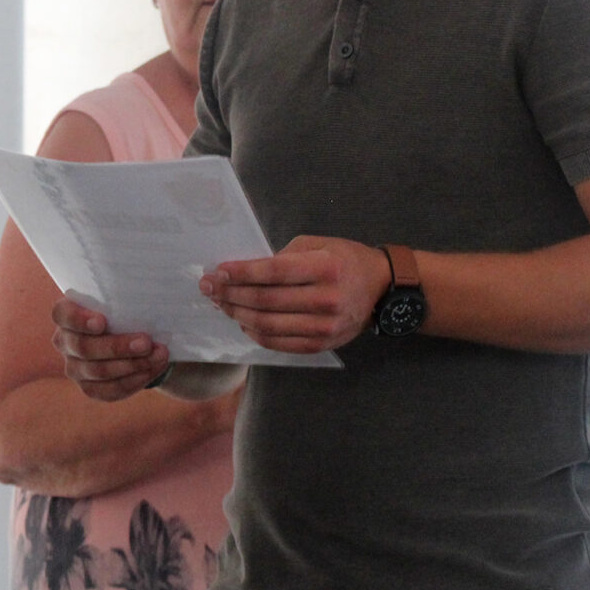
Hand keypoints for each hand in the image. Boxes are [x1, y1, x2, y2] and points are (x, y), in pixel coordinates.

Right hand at [50, 297, 168, 401]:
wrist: (130, 337)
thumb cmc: (124, 311)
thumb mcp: (122, 299)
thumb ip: (125, 295)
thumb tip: (156, 288)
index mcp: (67, 313)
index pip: (62, 315)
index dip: (79, 319)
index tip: (102, 321)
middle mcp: (65, 341)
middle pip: (84, 347)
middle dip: (118, 347)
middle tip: (146, 342)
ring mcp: (74, 367)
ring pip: (98, 371)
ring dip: (132, 364)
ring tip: (159, 354)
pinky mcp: (89, 388)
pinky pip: (109, 390)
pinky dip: (134, 380)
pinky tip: (152, 368)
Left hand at [202, 235, 390, 352]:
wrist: (381, 288)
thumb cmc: (344, 259)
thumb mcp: (317, 245)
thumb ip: (282, 257)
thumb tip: (243, 272)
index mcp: (325, 268)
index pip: (273, 273)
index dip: (241, 273)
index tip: (217, 271)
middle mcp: (326, 300)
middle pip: (265, 301)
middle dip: (230, 294)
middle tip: (208, 287)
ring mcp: (325, 327)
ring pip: (268, 325)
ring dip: (237, 315)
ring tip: (220, 303)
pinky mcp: (321, 345)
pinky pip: (278, 343)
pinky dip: (255, 333)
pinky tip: (242, 321)